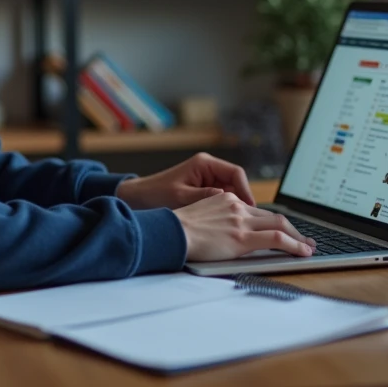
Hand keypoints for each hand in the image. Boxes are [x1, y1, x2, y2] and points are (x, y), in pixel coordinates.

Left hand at [115, 152, 254, 209]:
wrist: (138, 198)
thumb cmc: (156, 194)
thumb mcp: (181, 197)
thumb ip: (204, 197)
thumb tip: (228, 200)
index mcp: (204, 164)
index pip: (235, 173)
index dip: (246, 190)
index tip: (250, 207)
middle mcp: (208, 169)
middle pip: (236, 183)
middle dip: (241, 201)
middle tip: (246, 219)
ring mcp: (206, 179)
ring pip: (230, 193)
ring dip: (233, 206)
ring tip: (236, 223)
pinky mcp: (202, 190)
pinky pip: (220, 199)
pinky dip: (224, 209)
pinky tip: (224, 222)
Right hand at [175, 192, 315, 261]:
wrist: (171, 231)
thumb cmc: (177, 229)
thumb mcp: (199, 216)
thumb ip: (216, 220)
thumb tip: (224, 232)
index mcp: (226, 200)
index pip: (257, 210)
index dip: (273, 221)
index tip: (282, 229)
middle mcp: (237, 207)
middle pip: (273, 216)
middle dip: (292, 228)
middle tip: (305, 239)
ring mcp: (241, 221)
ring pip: (280, 225)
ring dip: (298, 238)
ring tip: (309, 248)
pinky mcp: (243, 237)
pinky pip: (276, 239)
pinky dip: (294, 245)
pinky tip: (303, 252)